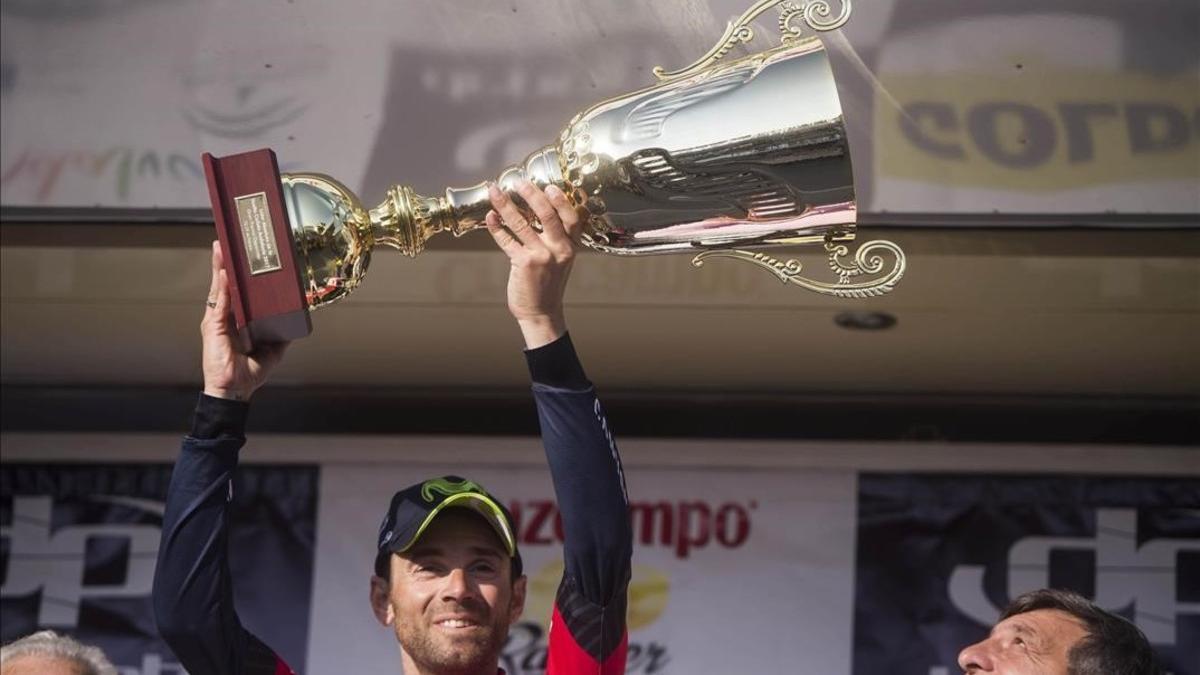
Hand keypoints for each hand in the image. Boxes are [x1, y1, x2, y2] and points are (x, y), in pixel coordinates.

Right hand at [201, 241, 288, 400]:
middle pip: (224, 285)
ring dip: (220, 268)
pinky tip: (224, 274)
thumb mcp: (272, 351)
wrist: (234, 391)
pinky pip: (219, 304)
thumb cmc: (247, 373)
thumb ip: (281, 336)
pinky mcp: (214, 328)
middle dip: (224, 264)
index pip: (235, 292)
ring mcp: (217, 321)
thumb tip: (295, 323)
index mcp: (236, 321)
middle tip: (226, 243)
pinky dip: (223, 288)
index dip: (236, 275)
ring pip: (218, 289)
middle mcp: (224, 317)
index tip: (240, 256)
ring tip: (221, 249)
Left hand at [485, 180, 583, 348]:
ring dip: (506, 205)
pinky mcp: (524, 264)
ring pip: (522, 224)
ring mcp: (542, 256)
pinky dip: (496, 227)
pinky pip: (507, 240)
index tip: (548, 186)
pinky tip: (490, 217)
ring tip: (495, 192)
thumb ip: (554, 237)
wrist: (542, 312)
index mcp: (571, 246)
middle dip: (531, 195)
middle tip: (518, 182)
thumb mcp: (560, 259)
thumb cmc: (548, 282)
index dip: (560, 200)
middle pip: (547, 215)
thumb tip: (536, 208)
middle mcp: (559, 249)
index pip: (571, 217)